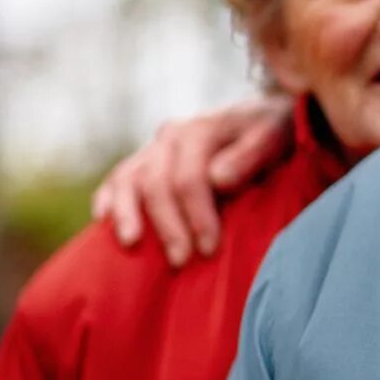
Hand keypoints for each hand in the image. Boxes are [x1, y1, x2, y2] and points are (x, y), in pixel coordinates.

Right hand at [92, 95, 295, 265]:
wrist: (264, 118)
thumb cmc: (274, 133)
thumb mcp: (275, 137)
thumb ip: (250, 155)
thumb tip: (218, 179)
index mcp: (203, 129)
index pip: (189, 177)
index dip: (197, 216)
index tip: (209, 248)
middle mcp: (173, 135)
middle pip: (156, 183)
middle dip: (168, 225)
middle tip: (181, 261)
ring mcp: (155, 147)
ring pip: (127, 179)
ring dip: (127, 214)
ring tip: (132, 244)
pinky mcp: (146, 160)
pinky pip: (117, 178)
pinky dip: (108, 198)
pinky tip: (103, 222)